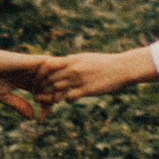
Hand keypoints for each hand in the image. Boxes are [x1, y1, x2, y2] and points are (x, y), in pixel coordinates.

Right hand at [0, 44, 56, 120]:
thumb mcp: (3, 96)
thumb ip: (18, 105)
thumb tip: (32, 117)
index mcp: (24, 82)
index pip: (42, 95)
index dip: (44, 107)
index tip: (40, 120)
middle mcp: (31, 74)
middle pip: (51, 87)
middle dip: (52, 100)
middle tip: (47, 111)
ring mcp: (32, 67)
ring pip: (54, 76)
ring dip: (58, 87)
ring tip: (57, 101)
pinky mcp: (32, 61)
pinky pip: (51, 64)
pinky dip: (58, 71)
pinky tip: (59, 82)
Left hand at [41, 46, 158, 104]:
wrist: (121, 68)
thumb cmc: (103, 63)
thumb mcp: (86, 58)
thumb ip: (72, 61)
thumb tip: (62, 62)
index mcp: (72, 59)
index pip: (48, 65)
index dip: (40, 73)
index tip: (36, 79)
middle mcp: (73, 68)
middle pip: (49, 78)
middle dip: (42, 86)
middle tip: (36, 93)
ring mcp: (79, 79)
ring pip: (57, 89)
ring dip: (51, 96)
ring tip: (47, 100)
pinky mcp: (86, 90)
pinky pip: (69, 98)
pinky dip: (66, 100)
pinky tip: (68, 100)